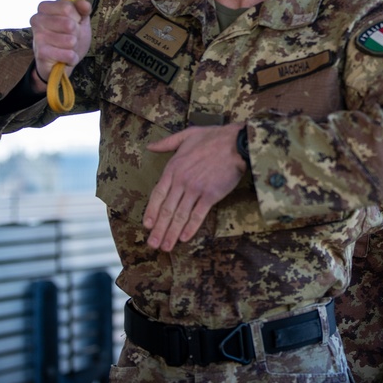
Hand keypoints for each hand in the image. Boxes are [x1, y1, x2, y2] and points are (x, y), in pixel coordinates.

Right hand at [29, 0, 92, 90]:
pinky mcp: (41, 53)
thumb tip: (85, 4)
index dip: (77, 17)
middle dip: (77, 33)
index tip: (74, 21)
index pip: (66, 7)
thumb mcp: (80, 20)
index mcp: (44, 7)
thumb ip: (83, 10)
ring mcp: (38, 36)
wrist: (61, 61)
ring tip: (67, 47)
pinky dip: (72, 58)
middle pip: (69, 24)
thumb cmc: (69, 36)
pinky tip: (65, 57)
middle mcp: (37, 19)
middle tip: (71, 37)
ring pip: (70, 41)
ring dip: (74, 47)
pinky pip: (68, 55)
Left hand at [143, 123, 246, 250]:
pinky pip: (198, 215)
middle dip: (159, 229)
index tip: (147, 225)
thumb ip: (167, 143)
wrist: (236, 143)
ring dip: (172, 233)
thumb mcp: (187, 135)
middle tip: (153, 244)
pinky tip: (184, 238)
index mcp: (173, 168)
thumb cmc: (213, 137)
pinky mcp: (211, 195)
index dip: (151, 212)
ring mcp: (196, 189)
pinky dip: (191, 227)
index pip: (157, 194)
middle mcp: (182, 181)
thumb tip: (150, 146)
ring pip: (180, 215)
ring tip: (166, 247)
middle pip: (166, 209)